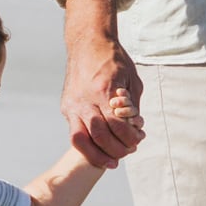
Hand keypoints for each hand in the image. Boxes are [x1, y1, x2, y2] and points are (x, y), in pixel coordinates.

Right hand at [60, 0, 144, 167]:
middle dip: (116, 149)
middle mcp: (84, 99)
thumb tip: (135, 129)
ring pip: (80, 140)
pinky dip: (87, 146)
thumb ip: (133, 105)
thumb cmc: (113, 59)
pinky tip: (99, 151)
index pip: (117, 124)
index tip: (139, 139)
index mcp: (103, 90)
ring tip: (111, 161)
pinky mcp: (66, 107)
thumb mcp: (131, 79)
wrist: (87, 43)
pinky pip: (74, 133)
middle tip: (128, 151)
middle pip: (99, 135)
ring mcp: (72, 104)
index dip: (130, 137)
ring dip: (97, 155)